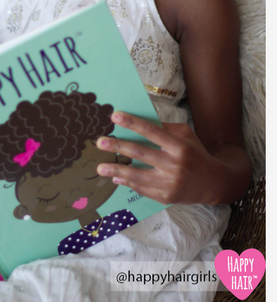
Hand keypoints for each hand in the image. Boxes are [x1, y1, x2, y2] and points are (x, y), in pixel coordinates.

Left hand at [96, 111, 224, 205]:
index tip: (115, 117)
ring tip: (100, 167)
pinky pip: (143, 189)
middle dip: (119, 147)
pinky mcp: (166, 197)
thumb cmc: (196, 154)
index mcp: (179, 146)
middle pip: (141, 153)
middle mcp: (174, 164)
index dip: (133, 123)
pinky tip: (116, 178)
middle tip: (100, 142)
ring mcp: (170, 183)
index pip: (152, 131)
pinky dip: (128, 183)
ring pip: (138, 175)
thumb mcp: (186, 135)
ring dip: (117, 170)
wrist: (214, 183)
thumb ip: (165, 127)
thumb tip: (141, 121)